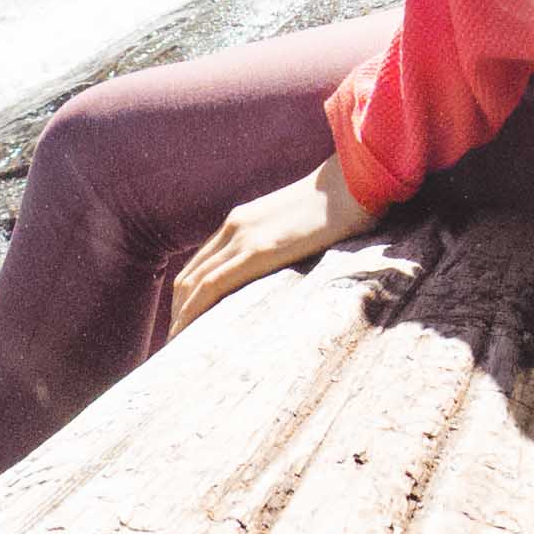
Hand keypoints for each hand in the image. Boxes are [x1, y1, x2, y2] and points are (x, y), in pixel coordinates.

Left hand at [167, 152, 377, 337]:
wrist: (355, 181)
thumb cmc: (341, 205)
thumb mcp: (303, 225)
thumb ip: (287, 243)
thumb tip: (292, 271)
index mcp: (243, 221)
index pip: (201, 266)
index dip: (188, 299)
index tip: (188, 328)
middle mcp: (234, 227)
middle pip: (189, 279)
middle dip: (179, 315)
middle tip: (178, 349)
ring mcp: (243, 237)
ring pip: (193, 285)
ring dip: (182, 320)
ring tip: (180, 352)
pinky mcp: (258, 250)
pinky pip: (212, 285)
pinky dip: (194, 312)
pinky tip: (192, 335)